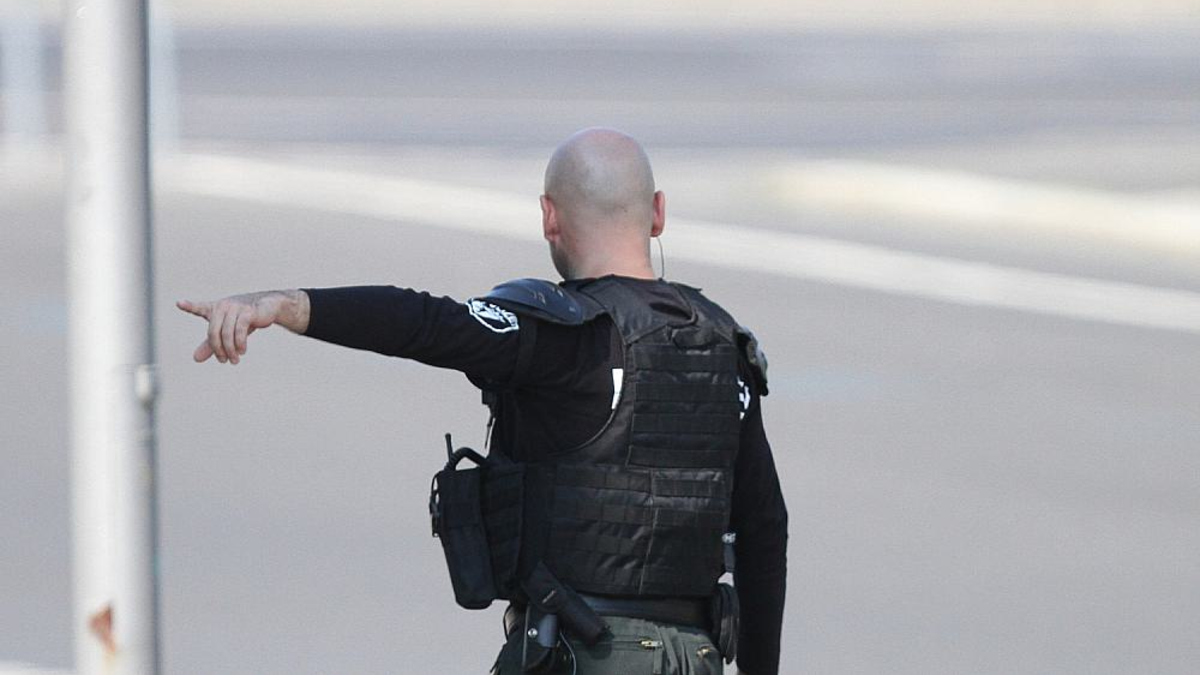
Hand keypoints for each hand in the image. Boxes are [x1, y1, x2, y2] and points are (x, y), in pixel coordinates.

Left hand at [176, 290, 308, 363]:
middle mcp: (223, 306)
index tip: (179, 303)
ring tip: (235, 360)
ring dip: (230, 350)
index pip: (200, 308)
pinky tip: (242, 350)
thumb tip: (195, 359)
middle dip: (218, 349)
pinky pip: (239, 330)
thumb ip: (211, 344)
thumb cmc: (244, 319)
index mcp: (215, 309)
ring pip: (227, 333)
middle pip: (213, 332)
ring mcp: (235, 307)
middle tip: (225, 361)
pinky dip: (240, 343)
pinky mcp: (247, 311)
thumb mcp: (226, 332)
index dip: (189, 306)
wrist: (267, 308)